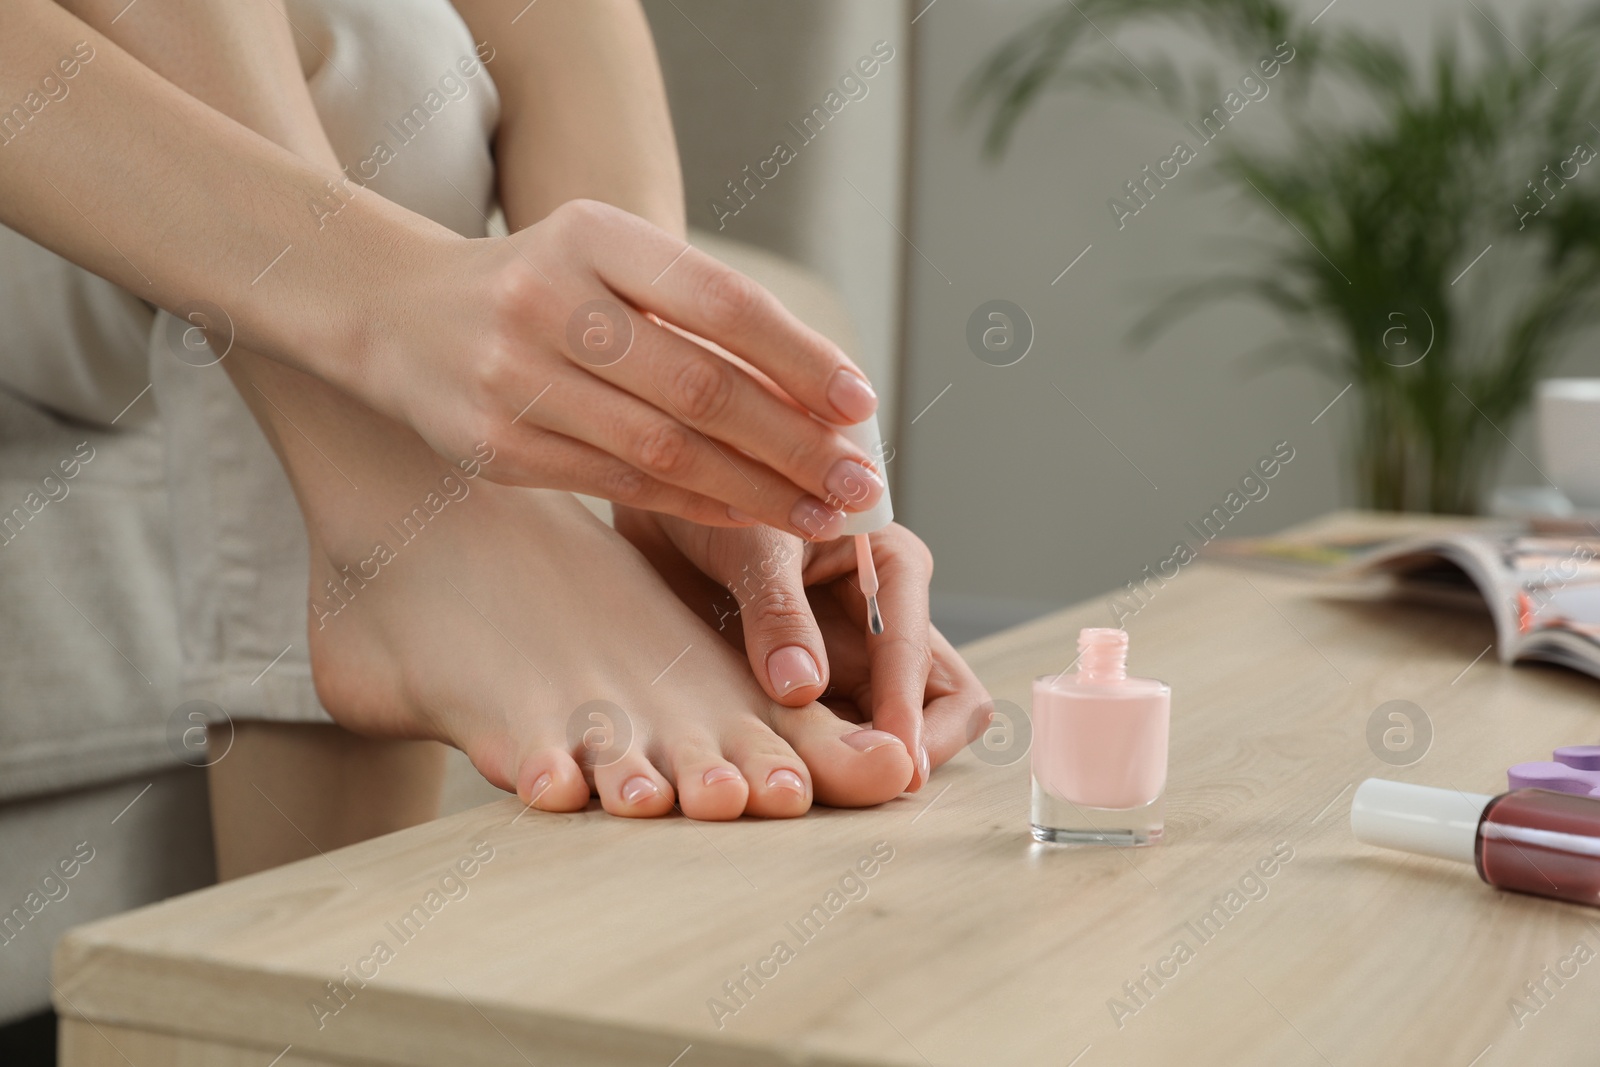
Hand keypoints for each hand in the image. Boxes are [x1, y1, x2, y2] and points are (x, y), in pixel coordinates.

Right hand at [370, 199, 885, 537]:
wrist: (397, 312)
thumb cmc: (540, 285)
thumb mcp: (608, 258)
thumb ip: (699, 310)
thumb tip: (821, 393)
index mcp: (593, 236)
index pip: (723, 303)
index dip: (801, 360)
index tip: (861, 405)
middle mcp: (551, 301)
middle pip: (702, 387)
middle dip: (795, 445)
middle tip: (862, 484)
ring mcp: (517, 378)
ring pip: (665, 449)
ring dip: (757, 491)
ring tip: (822, 514)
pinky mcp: (498, 447)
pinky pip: (621, 485)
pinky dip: (696, 505)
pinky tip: (750, 517)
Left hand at [614, 506, 990, 791]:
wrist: (655, 493)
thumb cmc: (715, 489)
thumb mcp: (749, 542)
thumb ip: (777, 611)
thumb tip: (802, 689)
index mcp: (891, 569)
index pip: (923, 657)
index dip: (908, 715)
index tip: (890, 764)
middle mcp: (882, 620)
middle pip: (938, 707)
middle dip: (912, 750)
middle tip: (863, 786)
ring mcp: (847, 659)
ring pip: (883, 732)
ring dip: (859, 764)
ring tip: (810, 785)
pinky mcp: (804, 687)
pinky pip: (825, 739)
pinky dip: (811, 762)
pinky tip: (774, 775)